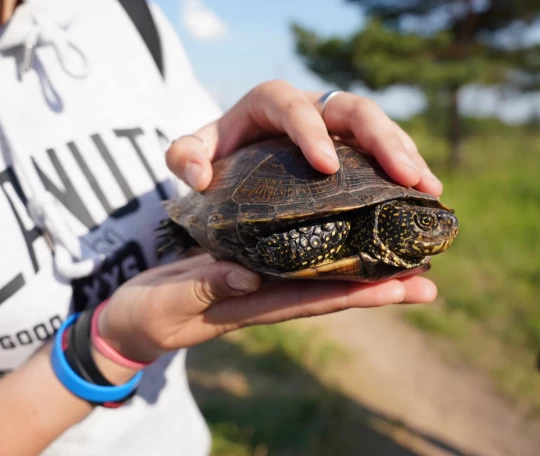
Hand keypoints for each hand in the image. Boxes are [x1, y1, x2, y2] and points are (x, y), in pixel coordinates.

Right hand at [95, 254, 435, 363]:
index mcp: (250, 304)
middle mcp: (263, 296)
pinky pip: (293, 261)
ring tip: (402, 259)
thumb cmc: (147, 314)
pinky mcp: (245, 269)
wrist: (130, 320)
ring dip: (360, 270)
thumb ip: (206, 287)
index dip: (360, 292)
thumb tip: (248, 272)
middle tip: (427, 279)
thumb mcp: (171, 301)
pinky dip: (326, 252)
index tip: (405, 286)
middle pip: (330, 290)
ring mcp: (256, 283)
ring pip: (317, 276)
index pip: (314, 298)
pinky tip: (344, 238)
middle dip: (378, 286)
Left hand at [166, 80, 441, 196]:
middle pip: (351, 108)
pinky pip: (385, 149)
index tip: (327, 166)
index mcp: (268, 102)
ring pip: (378, 126)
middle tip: (405, 177)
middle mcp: (309, 107)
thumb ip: (184, 157)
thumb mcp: (192, 153)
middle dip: (381, 141)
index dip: (311, 131)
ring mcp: (336, 125)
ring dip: (405, 154)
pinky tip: (424, 196)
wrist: (236, 159)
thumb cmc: (216, 155)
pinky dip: (405, 167)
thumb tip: (199, 175)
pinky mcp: (352, 145)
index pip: (291, 107)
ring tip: (428, 188)